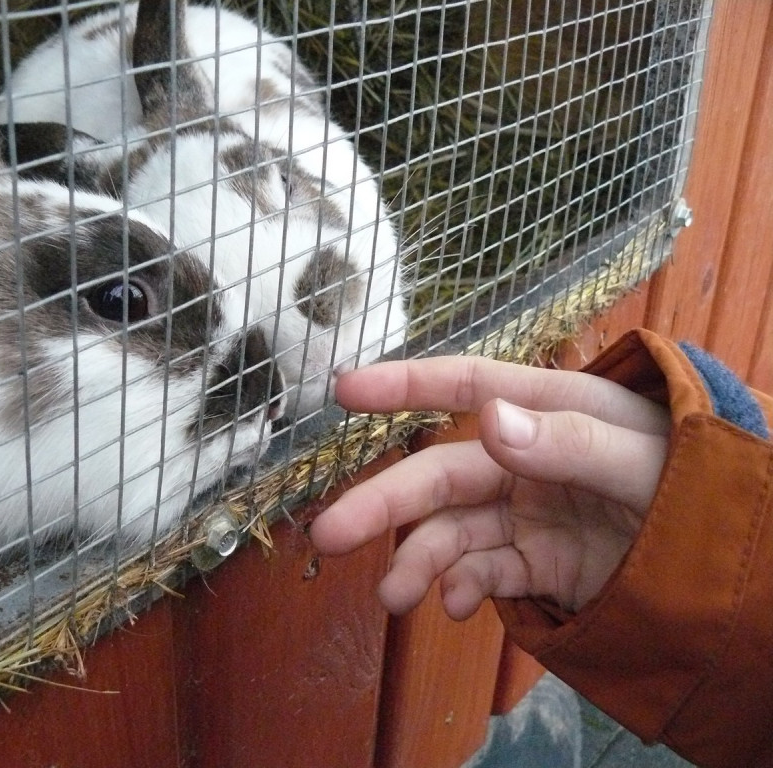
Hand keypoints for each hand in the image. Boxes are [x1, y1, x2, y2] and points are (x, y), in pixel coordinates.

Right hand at [309, 355, 670, 618]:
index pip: (468, 386)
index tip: (344, 391)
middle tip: (330, 534)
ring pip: (452, 531)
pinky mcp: (538, 561)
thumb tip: (489, 421)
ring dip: (416, 562)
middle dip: (383, 503)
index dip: (404, 385)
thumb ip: (573, 441)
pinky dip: (462, 589)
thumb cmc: (701, 481)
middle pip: (440, 474)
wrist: (740, 560)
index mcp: (551, 411)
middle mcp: (526, 458)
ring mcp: (529, 512)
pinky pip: (485, 573)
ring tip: (393, 598)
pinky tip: (453, 607)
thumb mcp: (649, 458)